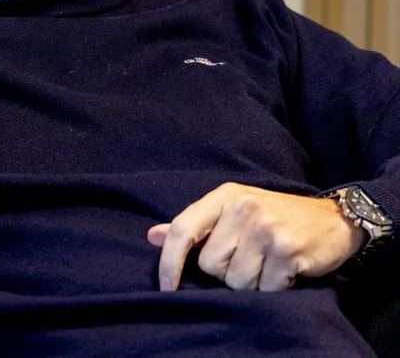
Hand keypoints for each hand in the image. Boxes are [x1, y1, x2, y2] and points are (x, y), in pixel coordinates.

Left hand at [148, 182, 366, 291]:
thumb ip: (194, 226)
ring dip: (251, 282)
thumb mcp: (231, 211)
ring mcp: (266, 229)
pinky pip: (264, 289)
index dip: (169, 262)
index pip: (183, 230)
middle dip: (226, 272)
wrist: (332, 219)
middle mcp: (243, 208)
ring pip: (236, 281)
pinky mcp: (288, 250)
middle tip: (249, 257)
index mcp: (224, 196)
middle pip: (210, 265)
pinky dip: (273, 287)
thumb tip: (152, 236)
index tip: (166, 287)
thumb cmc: (273, 216)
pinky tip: (284, 270)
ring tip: (267, 263)